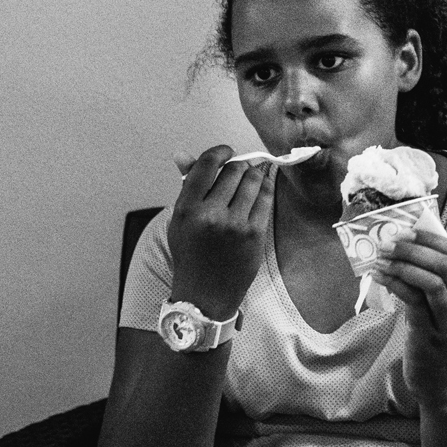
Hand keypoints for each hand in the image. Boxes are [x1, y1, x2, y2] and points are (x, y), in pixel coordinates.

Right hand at [167, 145, 273, 318]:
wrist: (205, 294)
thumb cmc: (191, 254)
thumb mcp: (180, 220)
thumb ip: (186, 185)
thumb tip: (182, 153)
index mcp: (186, 209)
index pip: (207, 165)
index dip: (221, 152)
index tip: (228, 153)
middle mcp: (209, 214)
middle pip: (234, 170)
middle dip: (239, 165)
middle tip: (240, 170)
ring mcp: (234, 224)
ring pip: (253, 180)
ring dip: (255, 174)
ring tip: (251, 178)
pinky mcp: (255, 234)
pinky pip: (266, 198)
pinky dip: (266, 188)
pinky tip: (262, 188)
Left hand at [376, 227, 446, 412]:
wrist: (444, 384)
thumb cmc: (438, 341)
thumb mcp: (441, 308)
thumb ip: (430, 284)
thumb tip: (402, 254)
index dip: (432, 238)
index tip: (408, 230)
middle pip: (445, 265)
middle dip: (414, 249)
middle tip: (388, 242)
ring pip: (433, 282)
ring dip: (404, 265)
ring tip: (381, 258)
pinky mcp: (430, 335)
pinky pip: (415, 302)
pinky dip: (396, 284)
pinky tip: (380, 277)